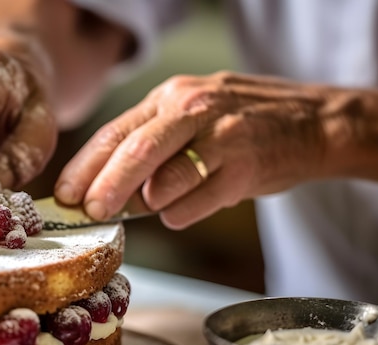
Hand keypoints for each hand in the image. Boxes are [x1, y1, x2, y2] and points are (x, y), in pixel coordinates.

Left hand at [55, 71, 346, 228]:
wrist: (313, 122)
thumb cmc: (241, 124)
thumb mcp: (192, 117)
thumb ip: (152, 147)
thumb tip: (109, 192)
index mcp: (170, 97)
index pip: (115, 132)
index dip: (84, 166)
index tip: (65, 194)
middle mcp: (192, 109)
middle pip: (135, 151)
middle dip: (104, 187)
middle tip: (88, 213)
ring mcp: (221, 136)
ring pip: (165, 180)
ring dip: (147, 204)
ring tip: (145, 209)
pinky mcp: (244, 167)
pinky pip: (196, 202)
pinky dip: (179, 214)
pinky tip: (179, 212)